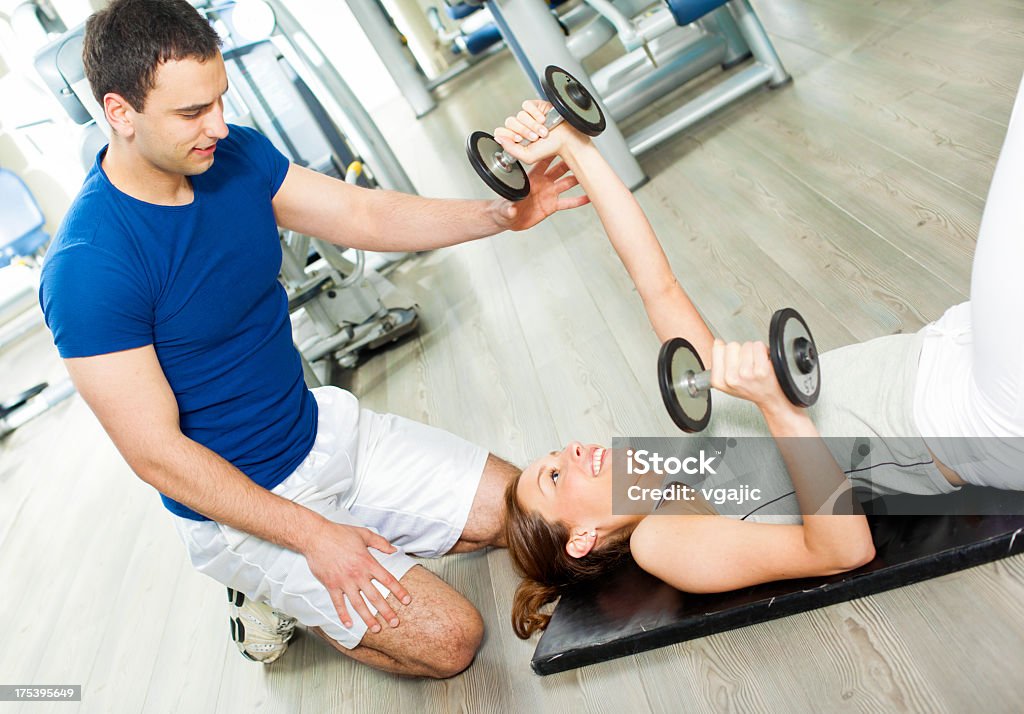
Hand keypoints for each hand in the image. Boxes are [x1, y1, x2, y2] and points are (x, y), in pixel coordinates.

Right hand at [302, 521, 410, 632]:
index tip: (406, 601)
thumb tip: (394, 549)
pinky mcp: (331, 585)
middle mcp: (357, 575)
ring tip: (376, 629)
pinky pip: (338, 603)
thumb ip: (380, 542)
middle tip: (395, 622)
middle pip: (375, 596)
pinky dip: (343, 615)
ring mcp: (344, 582)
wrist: (316, 537)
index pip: (387, 579)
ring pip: (358, 604)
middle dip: (386, 611)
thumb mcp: (364, 534)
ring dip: (368, 618)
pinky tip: (349, 624)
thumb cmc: (340, 533)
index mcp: (367, 562)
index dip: (398, 591)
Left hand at [488, 100, 590, 231]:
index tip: (560, 144)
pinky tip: (589, 197)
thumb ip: (509, 207)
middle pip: (559, 170)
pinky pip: (568, 202)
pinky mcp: (552, 205)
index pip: (542, 162)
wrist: (507, 220)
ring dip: (577, 178)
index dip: (551, 153)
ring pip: (566, 183)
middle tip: (581, 154)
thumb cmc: (504, 209)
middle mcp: (542, 183)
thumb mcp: (505, 209)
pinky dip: (578, 200)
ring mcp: (549, 193)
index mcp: (531, 179)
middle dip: (570, 162)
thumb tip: (511, 208)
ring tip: (589, 173)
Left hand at [493, 100, 588, 164]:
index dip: (507, 135)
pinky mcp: (536, 106)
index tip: (519, 140)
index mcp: (516, 138)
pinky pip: (527, 105)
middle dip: (523, 131)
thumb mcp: (528, 156)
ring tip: (543, 131)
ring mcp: (528, 115)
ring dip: (532, 125)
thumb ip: (511, 149)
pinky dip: (535, 113)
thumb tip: (499, 139)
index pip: (500, 132)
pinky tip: (543, 120)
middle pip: (510, 122)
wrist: (566, 140)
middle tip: (534, 138)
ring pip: (519, 114)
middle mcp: (521, 126)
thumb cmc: (551, 148)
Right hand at [709, 338, 790, 411]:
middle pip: (732, 345)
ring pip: (746, 345)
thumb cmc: (751, 389)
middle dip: (741, 351)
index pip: (718, 348)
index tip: (735, 360)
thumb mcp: (727, 381)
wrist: (770, 398)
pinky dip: (764, 350)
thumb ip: (719, 362)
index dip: (729, 352)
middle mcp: (731, 378)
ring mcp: (745, 374)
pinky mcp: (761, 370)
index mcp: (719, 380)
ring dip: (754, 351)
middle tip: (747, 363)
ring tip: (756, 364)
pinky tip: (764, 362)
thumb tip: (717, 342)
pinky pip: (759, 346)